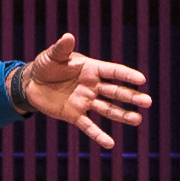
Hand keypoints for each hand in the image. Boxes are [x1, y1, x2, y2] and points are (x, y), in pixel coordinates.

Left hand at [17, 35, 151, 145]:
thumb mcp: (53, 56)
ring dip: (123, 115)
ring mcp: (85, 102)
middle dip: (131, 97)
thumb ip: (62, 48)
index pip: (113, 72)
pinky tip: (110, 144)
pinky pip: (89, 126)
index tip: (141, 80)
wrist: (31, 84)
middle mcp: (92, 86)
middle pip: (116, 92)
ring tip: (137, 120)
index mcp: (91, 69)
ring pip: (108, 109)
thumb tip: (68, 36)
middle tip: (147, 102)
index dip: (127, 75)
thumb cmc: (45, 66)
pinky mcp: (75, 115)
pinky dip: (98, 135)